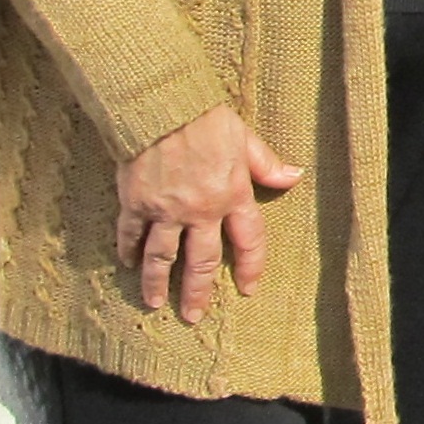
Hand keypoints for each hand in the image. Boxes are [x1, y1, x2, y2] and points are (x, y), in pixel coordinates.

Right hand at [115, 105, 303, 323]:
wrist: (162, 108)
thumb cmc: (206, 120)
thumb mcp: (245, 140)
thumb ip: (267, 165)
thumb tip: (294, 177)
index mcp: (232, 196)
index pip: (247, 241)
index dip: (249, 267)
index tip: (247, 289)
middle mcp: (200, 210)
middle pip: (201, 261)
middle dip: (197, 292)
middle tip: (193, 315)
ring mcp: (165, 210)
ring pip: (163, 257)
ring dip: (158, 283)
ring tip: (155, 302)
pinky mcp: (135, 203)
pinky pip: (131, 235)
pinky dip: (128, 251)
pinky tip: (128, 265)